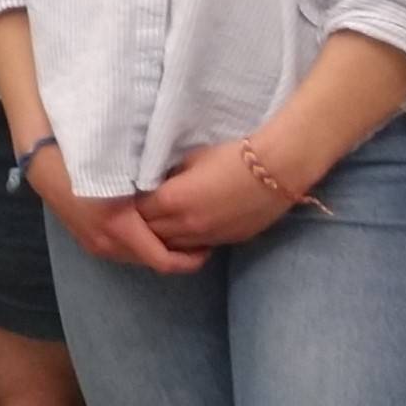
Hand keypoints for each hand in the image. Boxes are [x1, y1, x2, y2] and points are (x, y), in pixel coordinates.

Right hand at [26, 142, 208, 274]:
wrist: (42, 162)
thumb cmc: (86, 158)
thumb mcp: (125, 169)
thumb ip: (155, 189)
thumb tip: (190, 199)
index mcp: (119, 227)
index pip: (164, 261)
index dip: (191, 259)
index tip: (208, 244)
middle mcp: (107, 243)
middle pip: (152, 262)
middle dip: (176, 253)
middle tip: (197, 236)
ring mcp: (95, 245)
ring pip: (137, 258)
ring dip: (157, 249)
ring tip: (174, 231)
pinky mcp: (87, 241)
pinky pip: (122, 251)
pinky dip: (139, 245)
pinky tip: (147, 227)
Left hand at [139, 139, 300, 250]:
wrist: (275, 170)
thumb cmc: (230, 157)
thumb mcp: (189, 159)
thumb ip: (168, 176)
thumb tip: (154, 183)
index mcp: (172, 200)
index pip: (137, 211)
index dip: (131, 205)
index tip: (130, 196)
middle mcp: (186, 224)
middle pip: (151, 233)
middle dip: (141, 224)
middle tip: (140, 212)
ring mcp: (207, 237)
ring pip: (172, 247)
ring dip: (162, 237)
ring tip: (158, 224)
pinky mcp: (226, 242)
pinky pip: (195, 248)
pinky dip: (185, 243)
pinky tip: (184, 231)